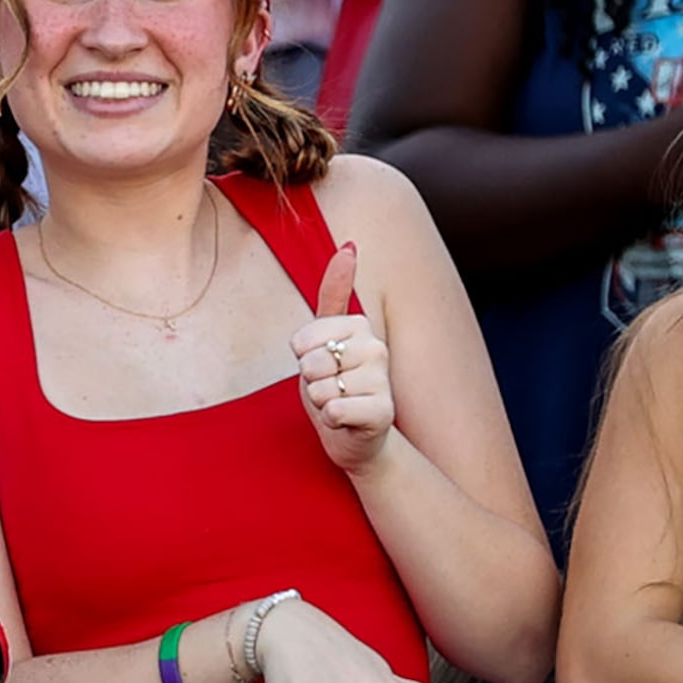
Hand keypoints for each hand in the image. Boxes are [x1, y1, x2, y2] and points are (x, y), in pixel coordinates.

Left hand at [291, 244, 393, 473]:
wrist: (356, 438)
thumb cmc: (334, 386)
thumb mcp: (323, 340)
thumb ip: (332, 295)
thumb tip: (350, 244)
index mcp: (360, 326)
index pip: (302, 338)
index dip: (301, 359)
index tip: (319, 365)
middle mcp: (376, 348)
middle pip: (310, 362)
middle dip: (309, 382)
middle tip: (328, 389)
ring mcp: (381, 380)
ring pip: (320, 387)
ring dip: (319, 402)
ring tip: (337, 404)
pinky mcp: (381, 412)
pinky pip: (334, 408)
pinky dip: (330, 419)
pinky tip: (343, 420)